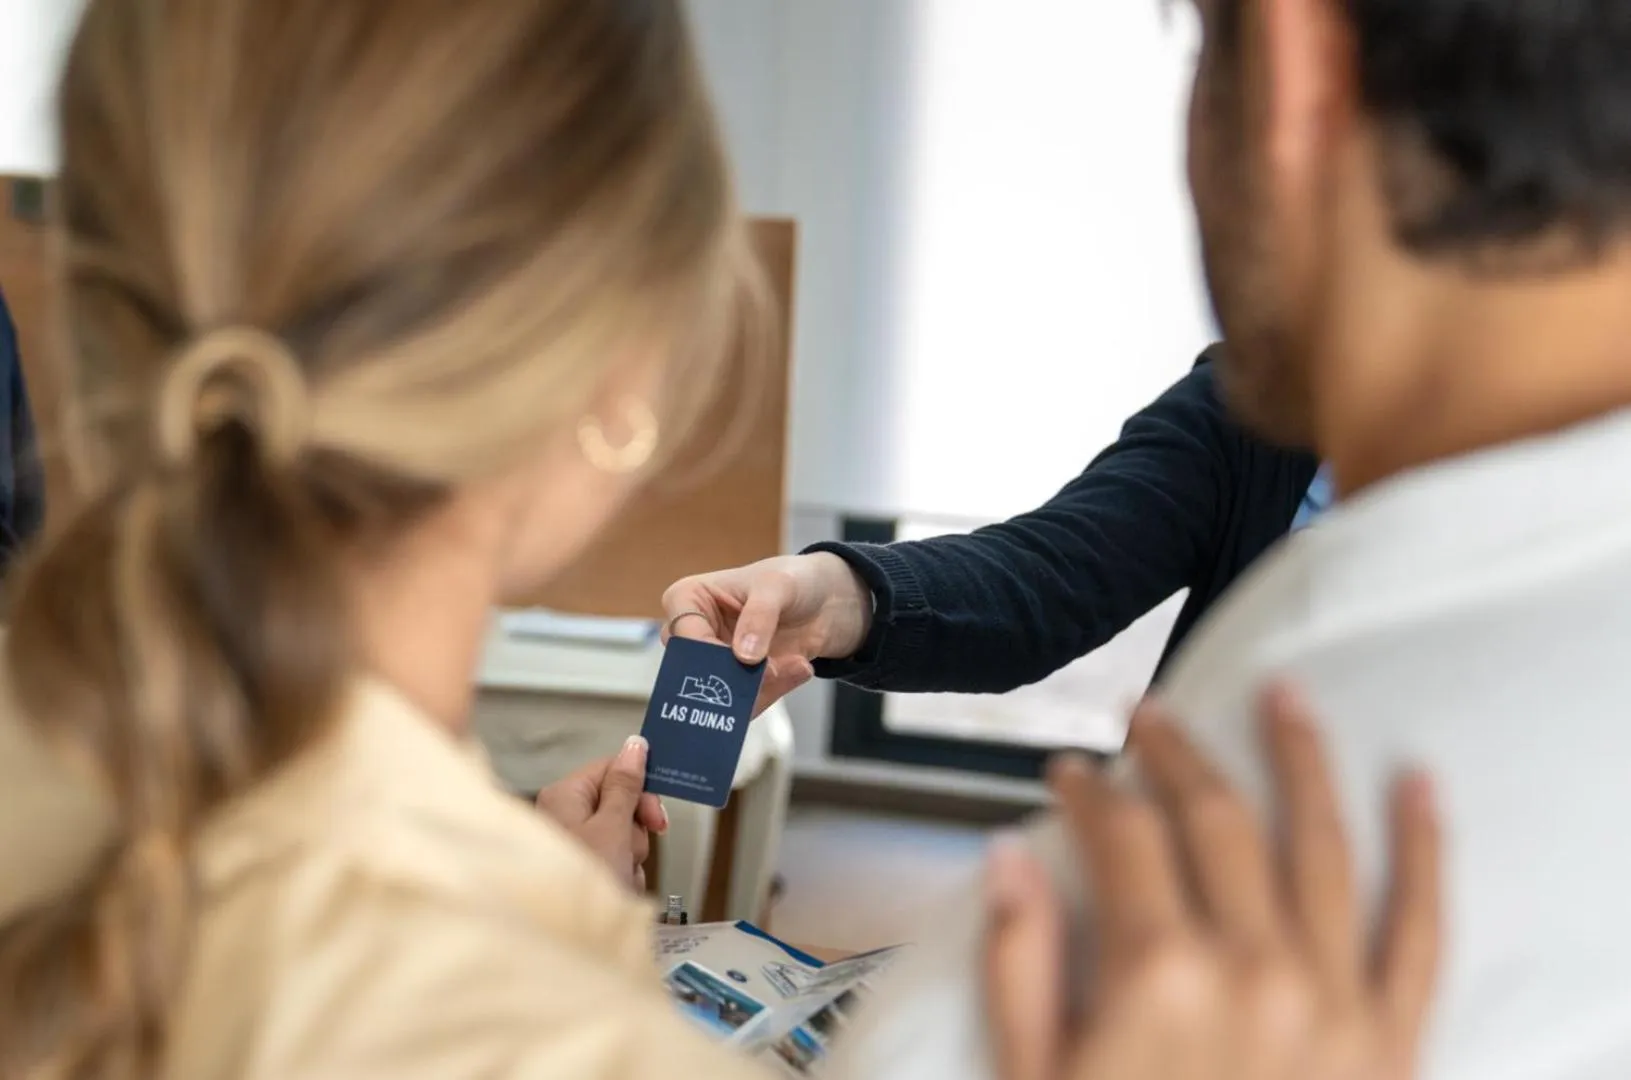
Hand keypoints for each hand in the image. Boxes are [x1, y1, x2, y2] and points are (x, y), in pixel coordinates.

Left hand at [535, 736, 667, 891]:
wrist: (566, 942)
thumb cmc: (582, 879)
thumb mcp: (612, 827)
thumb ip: (626, 786)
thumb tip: (635, 745)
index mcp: (564, 795)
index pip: (611, 769)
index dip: (639, 788)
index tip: (655, 813)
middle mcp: (564, 816)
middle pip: (619, 804)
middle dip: (633, 830)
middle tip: (630, 850)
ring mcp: (574, 845)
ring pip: (622, 836)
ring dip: (631, 857)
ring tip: (618, 876)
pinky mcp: (583, 870)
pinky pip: (617, 861)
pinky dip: (624, 874)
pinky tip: (617, 889)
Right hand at [661, 552, 872, 712]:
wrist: (826, 600)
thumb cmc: (792, 579)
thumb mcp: (777, 585)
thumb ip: (759, 616)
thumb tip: (744, 656)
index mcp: (688, 598)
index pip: (683, 634)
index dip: (709, 653)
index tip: (744, 659)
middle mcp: (695, 633)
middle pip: (696, 671)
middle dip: (733, 679)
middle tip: (770, 673)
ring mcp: (717, 660)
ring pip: (720, 694)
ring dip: (759, 689)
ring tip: (795, 666)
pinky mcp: (740, 682)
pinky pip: (746, 701)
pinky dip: (773, 692)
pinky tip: (799, 668)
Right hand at [984, 685, 1440, 1079]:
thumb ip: (1019, 966)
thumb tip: (1008, 860)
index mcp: (1154, 975)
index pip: (1118, 835)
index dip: (1089, 790)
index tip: (1074, 774)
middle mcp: (1250, 967)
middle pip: (1213, 817)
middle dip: (1176, 752)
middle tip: (1152, 716)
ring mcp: (1331, 997)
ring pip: (1318, 841)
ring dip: (1300, 756)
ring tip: (1284, 697)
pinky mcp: (1391, 1038)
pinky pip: (1419, 926)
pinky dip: (1424, 851)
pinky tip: (1419, 787)